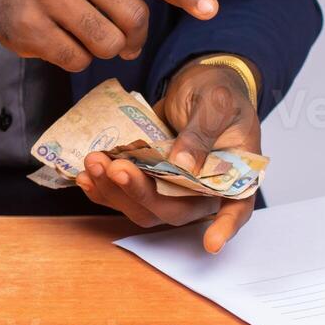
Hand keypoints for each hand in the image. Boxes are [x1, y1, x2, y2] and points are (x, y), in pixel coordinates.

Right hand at [0, 0, 217, 72]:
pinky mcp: (29, 25)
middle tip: (121, 37)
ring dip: (103, 49)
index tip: (210, 10)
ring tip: (82, 33)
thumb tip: (200, 2)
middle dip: (132, 35)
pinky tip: (58, 40)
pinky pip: (77, 59)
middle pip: (132, 16)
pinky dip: (76, 59)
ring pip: (106, 42)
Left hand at [76, 59, 260, 252]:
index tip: (211, 243)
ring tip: (95, 162)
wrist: (197, 81)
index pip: (237, 208)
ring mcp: (174, 187)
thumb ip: (202, 131)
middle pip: (176, 210)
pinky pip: (126, 195)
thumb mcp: (216, 101)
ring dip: (116, 190)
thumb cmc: (218, 90)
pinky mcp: (150, 180)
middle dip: (142, 194)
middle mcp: (203, 188)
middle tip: (117, 168)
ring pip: (146, 207)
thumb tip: (182, 164)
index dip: (225, 227)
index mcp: (234, 173)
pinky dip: (105, 189)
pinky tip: (87, 175)